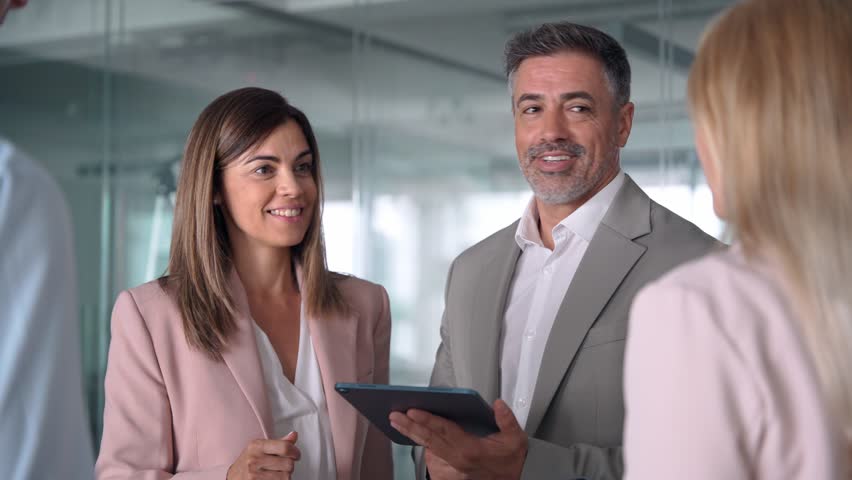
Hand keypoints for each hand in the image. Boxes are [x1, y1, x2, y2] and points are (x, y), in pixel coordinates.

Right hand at [227, 432, 300, 479]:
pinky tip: (273, 478)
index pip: (285, 447)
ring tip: (278, 473)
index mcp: (257, 446)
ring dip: (285, 475)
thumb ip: (279, 442)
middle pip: (288, 464)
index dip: (295, 452)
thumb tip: (294, 435)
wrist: (233, 476)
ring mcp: (254, 474)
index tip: (296, 455)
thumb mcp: (261, 447)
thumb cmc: (249, 461)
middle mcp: (255, 459)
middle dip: (290, 465)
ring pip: (285, 477)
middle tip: (284, 466)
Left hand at [391, 399, 527, 479]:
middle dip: (410, 426)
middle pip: (429, 440)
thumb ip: (507, 421)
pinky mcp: (450, 466)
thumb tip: (498, 404)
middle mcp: (457, 458)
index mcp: (470, 450)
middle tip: (394, 414)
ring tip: (396, 421)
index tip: (413, 411)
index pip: (445, 431)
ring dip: (410, 433)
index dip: (428, 420)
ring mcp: (452, 464)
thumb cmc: (511, 460)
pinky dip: (419, 440)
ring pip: (427, 446)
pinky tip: (409, 431)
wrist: (512, 479)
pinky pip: (431, 451)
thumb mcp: (516, 439)